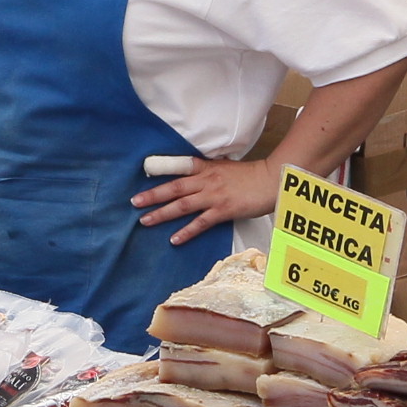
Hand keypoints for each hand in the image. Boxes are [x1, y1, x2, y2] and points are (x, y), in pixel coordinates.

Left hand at [130, 157, 279, 245]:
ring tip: (146, 220)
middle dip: (153, 195)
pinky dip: (186, 231)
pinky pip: (200, 223)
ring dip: (162, 213)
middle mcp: (206, 181)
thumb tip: (195, 180)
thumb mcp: (226, 168)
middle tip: (135, 202)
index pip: (180, 167)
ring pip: (182, 205)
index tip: (144, 175)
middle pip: (174, 188)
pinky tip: (174, 239)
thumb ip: (209, 173)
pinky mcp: (223, 211)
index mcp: (207, 168)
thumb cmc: (251, 176)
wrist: (271, 180)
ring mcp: (214, 196)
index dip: (161, 171)